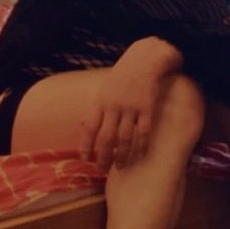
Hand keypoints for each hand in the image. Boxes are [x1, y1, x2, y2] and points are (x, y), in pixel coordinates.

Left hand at [80, 37, 181, 171]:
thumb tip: (81, 125)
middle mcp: (115, 105)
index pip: (90, 127)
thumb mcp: (105, 87)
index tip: (86, 159)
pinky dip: (141, 146)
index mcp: (101, 100)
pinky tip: (140, 155)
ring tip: (120, 166)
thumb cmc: (124, 74)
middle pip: (106, 137)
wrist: (147, 58)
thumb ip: (96, 107)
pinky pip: (143, 132)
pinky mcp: (148, 107)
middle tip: (103, 170)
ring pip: (125, 138)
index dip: (87, 145)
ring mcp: (132, 107)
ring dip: (122, 155)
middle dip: (103, 156)